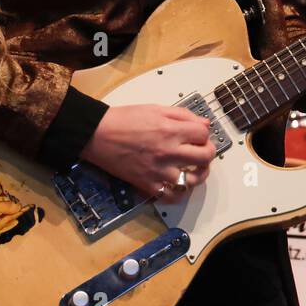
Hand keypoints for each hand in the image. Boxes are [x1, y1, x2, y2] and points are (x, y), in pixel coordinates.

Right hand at [81, 104, 215, 198]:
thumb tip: (204, 123)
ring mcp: (159, 171)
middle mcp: (168, 152)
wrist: (97, 135)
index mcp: (170, 130)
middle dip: (208, 152)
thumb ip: (182, 115)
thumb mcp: (155, 109)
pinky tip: (180, 184)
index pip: (203, 134)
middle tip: (202, 151)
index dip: (204, 133)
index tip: (199, 134)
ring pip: (193, 180)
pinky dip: (180, 193)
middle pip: (205, 157)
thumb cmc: (123, 120)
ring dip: (199, 174)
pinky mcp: (148, 185)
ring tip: (195, 169)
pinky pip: (172, 196)